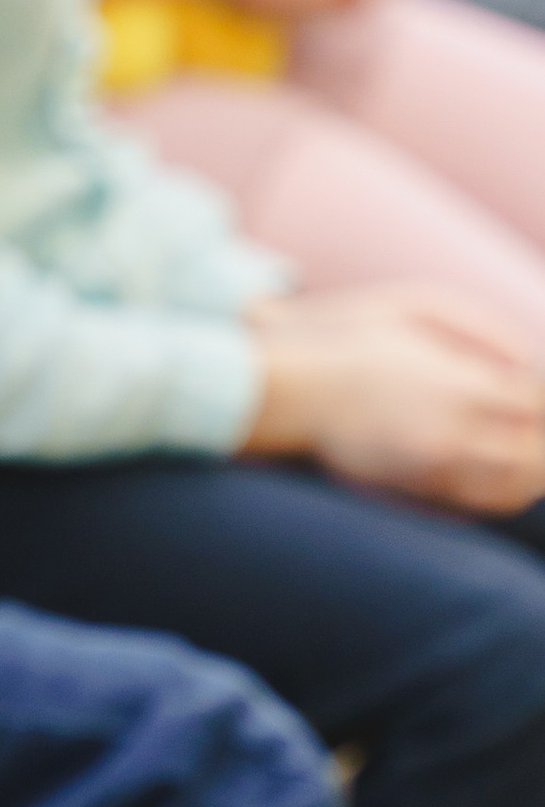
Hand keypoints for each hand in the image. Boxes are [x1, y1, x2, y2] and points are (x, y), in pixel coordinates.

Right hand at [245, 284, 544, 510]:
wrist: (287, 388)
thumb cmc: (348, 338)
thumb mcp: (417, 308)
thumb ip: (482, 329)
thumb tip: (527, 358)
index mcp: (458, 385)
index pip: (535, 401)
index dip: (541, 400)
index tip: (535, 393)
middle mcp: (451, 432)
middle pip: (532, 451)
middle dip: (541, 440)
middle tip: (534, 427)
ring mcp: (430, 465)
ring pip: (512, 485)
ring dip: (530, 473)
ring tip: (530, 457)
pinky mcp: (411, 484)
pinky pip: (475, 498)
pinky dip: (502, 489)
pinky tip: (505, 475)